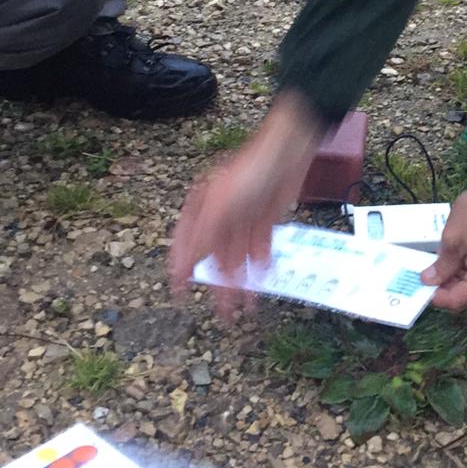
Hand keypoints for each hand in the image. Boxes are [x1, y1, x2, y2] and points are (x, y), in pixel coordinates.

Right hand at [169, 91, 325, 314]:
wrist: (286, 155)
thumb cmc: (249, 173)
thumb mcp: (220, 206)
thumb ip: (204, 237)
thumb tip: (187, 263)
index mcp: (202, 207)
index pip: (186, 243)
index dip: (182, 267)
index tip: (179, 291)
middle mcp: (221, 214)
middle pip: (216, 256)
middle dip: (220, 284)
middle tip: (224, 311)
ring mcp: (244, 218)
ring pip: (239, 256)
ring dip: (242, 280)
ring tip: (247, 305)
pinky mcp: (266, 219)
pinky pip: (259, 246)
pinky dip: (260, 262)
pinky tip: (262, 278)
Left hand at [421, 179, 466, 311]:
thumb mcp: (452, 238)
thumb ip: (441, 265)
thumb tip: (430, 280)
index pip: (456, 301)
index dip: (436, 297)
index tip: (422, 288)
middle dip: (448, 288)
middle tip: (429, 275)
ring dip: (459, 279)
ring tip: (442, 263)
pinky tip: (459, 258)